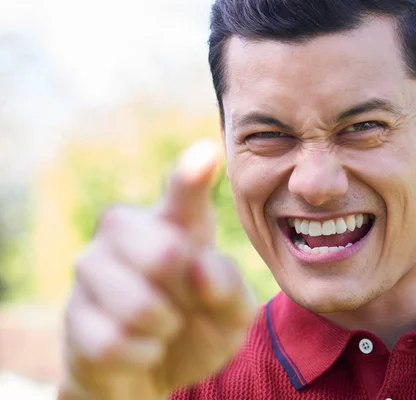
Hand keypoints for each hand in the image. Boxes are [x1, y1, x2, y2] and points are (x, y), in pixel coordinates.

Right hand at [59, 140, 256, 399]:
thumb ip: (230, 286)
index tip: (207, 152)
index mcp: (174, 222)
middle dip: (187, 295)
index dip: (192, 176)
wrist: (157, 371)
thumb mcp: (233, 313)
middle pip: (164, 254)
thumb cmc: (199, 325)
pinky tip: (141, 347)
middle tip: (187, 303)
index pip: (183, 193)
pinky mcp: (73, 314)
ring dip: (165, 329)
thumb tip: (200, 266)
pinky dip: (142, 356)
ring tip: (164, 326)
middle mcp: (127, 232)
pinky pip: (116, 343)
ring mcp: (92, 268)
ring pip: (140, 306)